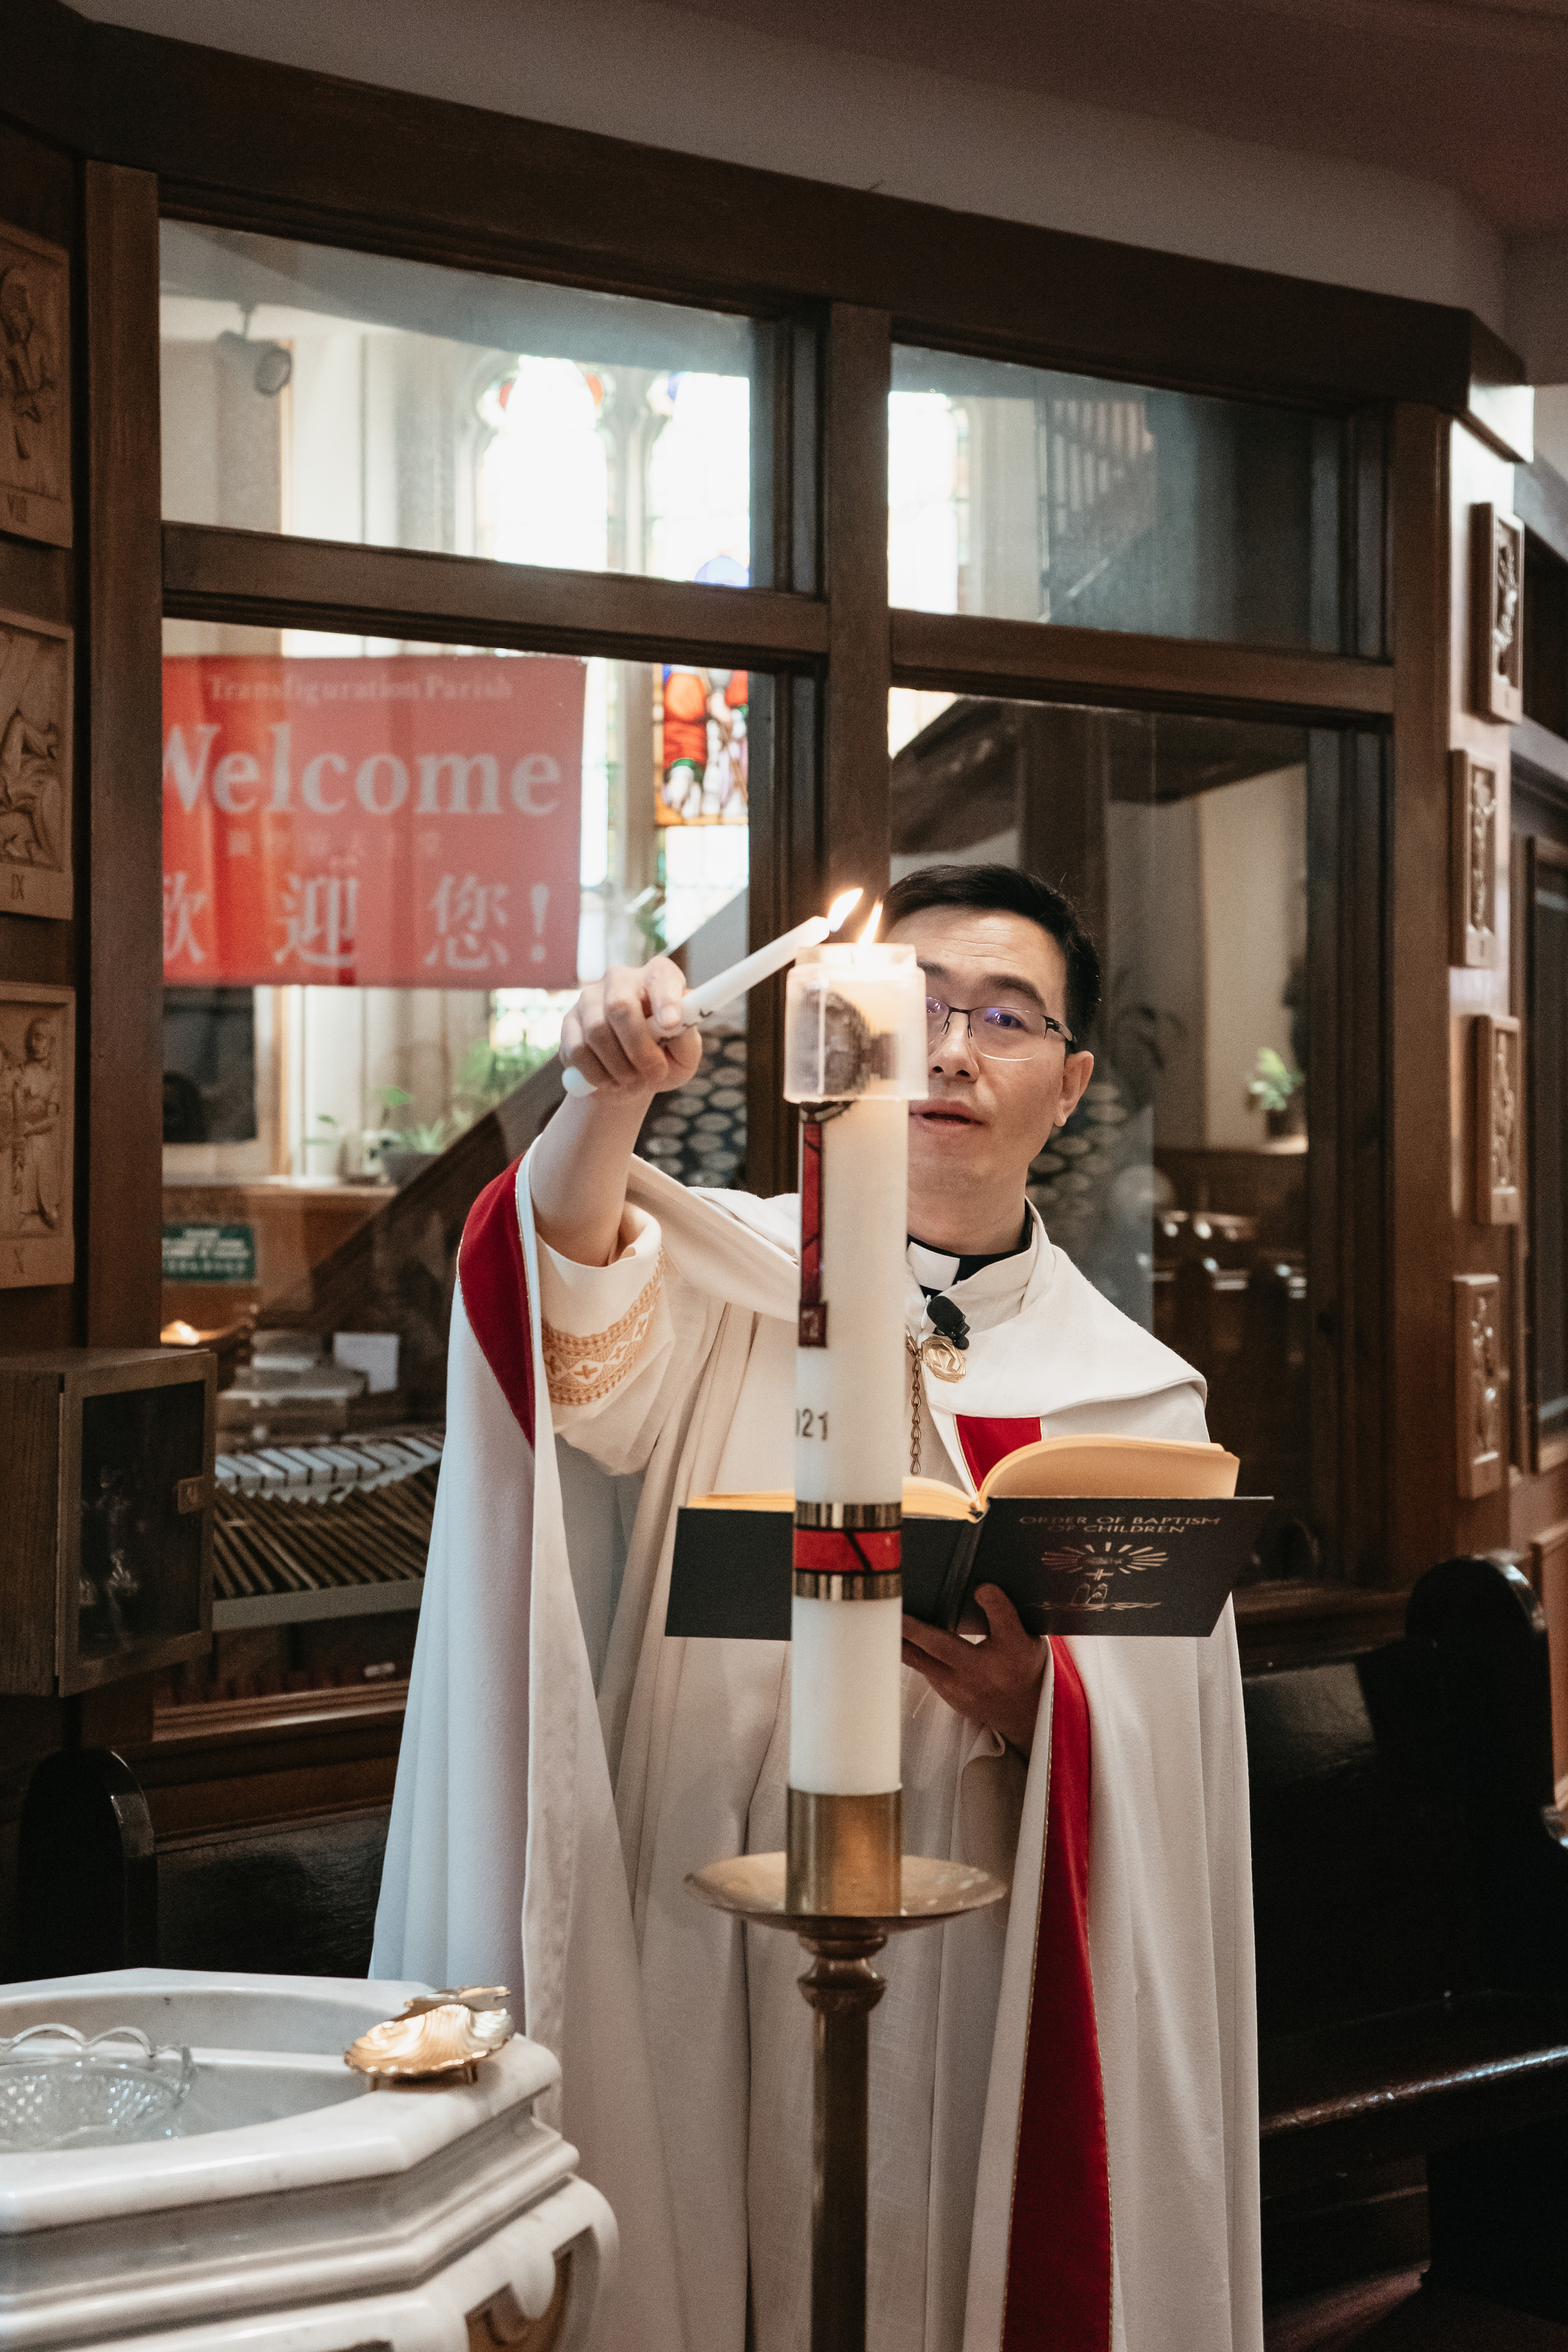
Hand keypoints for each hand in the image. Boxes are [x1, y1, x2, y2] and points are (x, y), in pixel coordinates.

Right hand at [560, 956, 702, 1099]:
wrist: (628, 1080)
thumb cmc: (663, 1059)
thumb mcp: (685, 1056)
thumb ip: (686, 1039)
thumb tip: (678, 1026)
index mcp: (656, 979)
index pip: (660, 976)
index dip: (666, 998)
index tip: (671, 1024)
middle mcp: (620, 980)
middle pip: (620, 1005)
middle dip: (639, 1047)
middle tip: (655, 1073)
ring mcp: (590, 998)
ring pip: (597, 1030)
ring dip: (619, 1065)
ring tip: (634, 1082)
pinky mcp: (569, 1022)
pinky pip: (578, 1049)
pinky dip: (598, 1073)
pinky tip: (612, 1082)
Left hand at [901, 1586, 1048, 1755]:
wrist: (1024, 1714)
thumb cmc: (1023, 1666)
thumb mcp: (1025, 1636)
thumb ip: (1004, 1614)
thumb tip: (980, 1586)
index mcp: (1013, 1650)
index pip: (1003, 1620)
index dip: (993, 1601)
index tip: (981, 1587)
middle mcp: (986, 1671)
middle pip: (943, 1646)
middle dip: (914, 1627)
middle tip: (892, 1605)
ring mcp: (962, 1689)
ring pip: (921, 1660)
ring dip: (901, 1640)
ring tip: (880, 1617)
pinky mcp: (948, 1696)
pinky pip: (923, 1670)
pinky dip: (910, 1652)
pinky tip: (897, 1636)